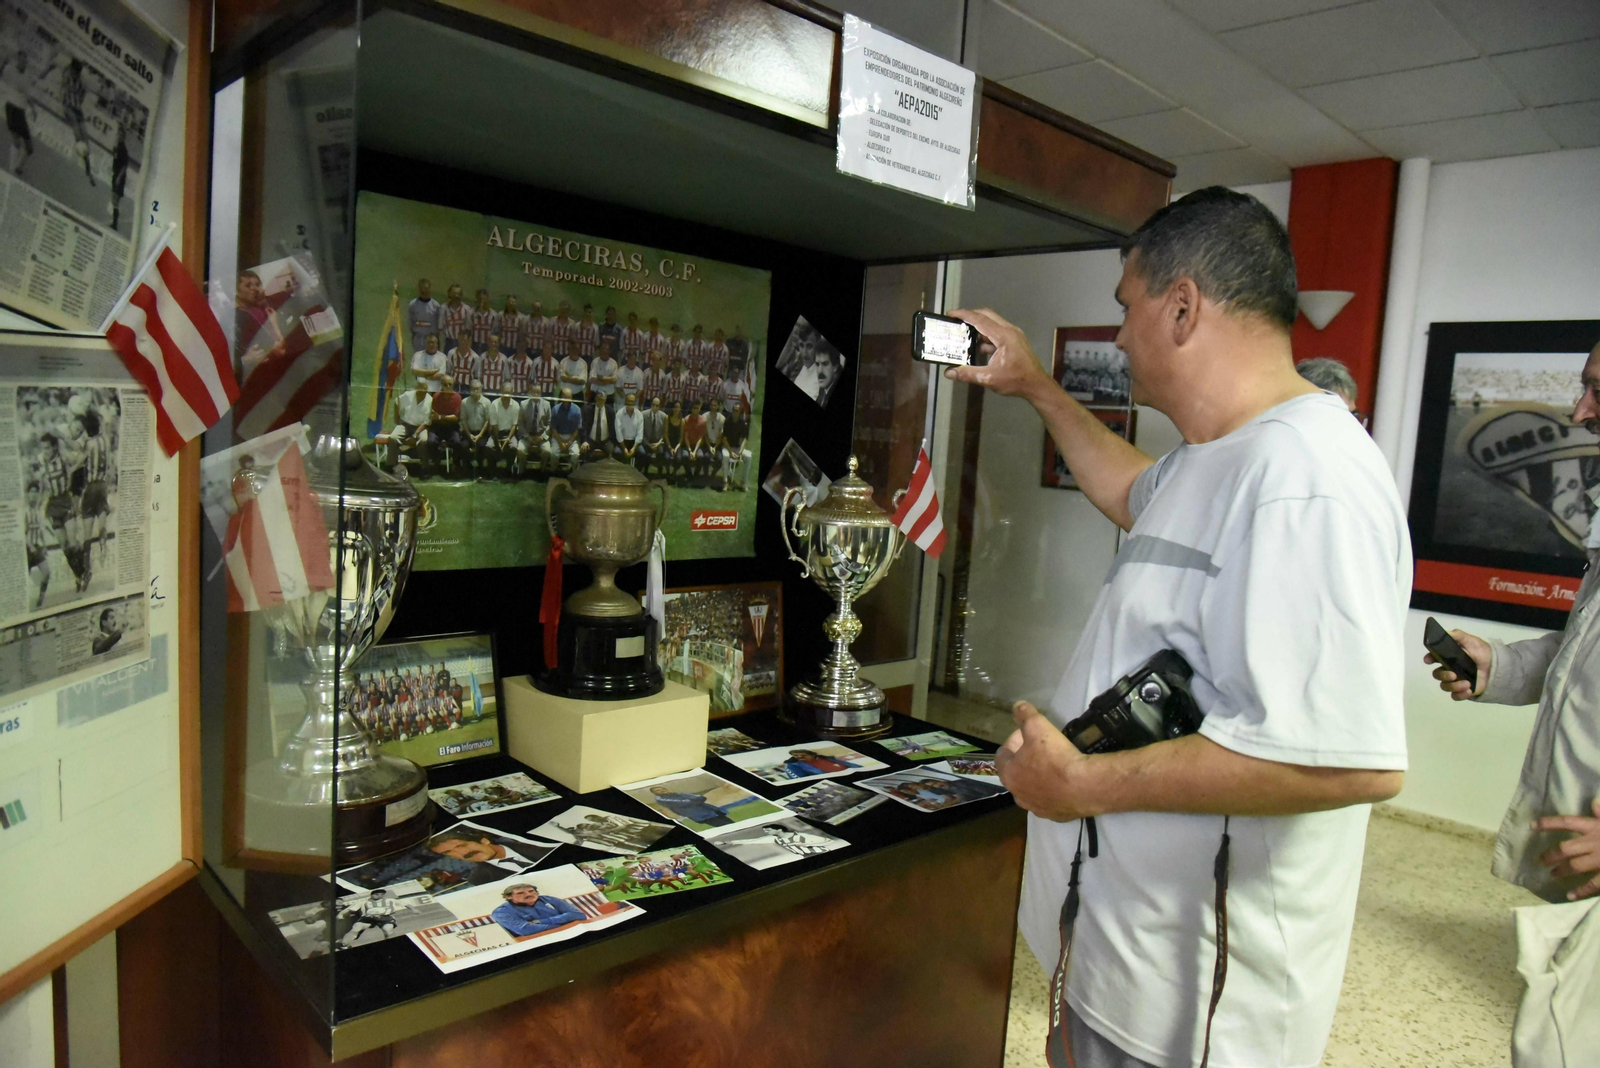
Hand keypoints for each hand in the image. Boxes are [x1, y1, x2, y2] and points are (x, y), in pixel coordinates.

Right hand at [941, 308, 1053, 400]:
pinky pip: (997, 332)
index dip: (964, 315)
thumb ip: (968, 374)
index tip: (951, 314)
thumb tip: (949, 373)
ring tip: (964, 335)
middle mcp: (1009, 331)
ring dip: (978, 327)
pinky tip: (978, 347)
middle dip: (970, 316)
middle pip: (987, 316)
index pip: (980, 320)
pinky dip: (986, 336)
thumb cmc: (1016, 380)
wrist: (1037, 385)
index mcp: (1003, 336)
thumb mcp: (989, 378)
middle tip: (956, 322)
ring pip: (993, 324)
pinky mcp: (1015, 341)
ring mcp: (1014, 335)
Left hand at [995, 701, 1096, 821]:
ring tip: (1054, 765)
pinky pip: (1050, 800)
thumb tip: (1017, 706)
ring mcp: (1036, 808)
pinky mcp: (1055, 816)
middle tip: (1041, 747)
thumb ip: (1025, 715)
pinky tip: (1065, 782)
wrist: (1085, 787)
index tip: (1027, 733)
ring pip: (1032, 789)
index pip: (1002, 754)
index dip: (1014, 740)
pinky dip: (1054, 791)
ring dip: (1038, 777)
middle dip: (1025, 758)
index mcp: (1009, 775)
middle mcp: (1018, 795)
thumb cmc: (1056, 757)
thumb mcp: (1038, 727)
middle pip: (1016, 772)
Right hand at [1424, 629, 1490, 699]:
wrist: (1497, 666)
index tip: (1429, 660)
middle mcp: (1448, 669)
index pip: (1433, 658)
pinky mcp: (1462, 691)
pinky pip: (1455, 696)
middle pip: (1437, 674)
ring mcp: (1455, 681)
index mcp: (1448, 657)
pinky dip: (1460, 695)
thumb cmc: (1482, 652)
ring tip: (1467, 684)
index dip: (1429, 659)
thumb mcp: (1470, 640)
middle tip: (1453, 675)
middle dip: (1443, 675)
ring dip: (1454, 686)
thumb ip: (1457, 635)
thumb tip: (1444, 633)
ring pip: (1445, 686)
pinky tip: (1468, 691)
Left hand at [1536, 800, 1599, 900]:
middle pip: (1565, 848)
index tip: (1532, 826)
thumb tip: (1594, 803)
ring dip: (1561, 870)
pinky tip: (1570, 896)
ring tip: (1552, 874)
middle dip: (1550, 854)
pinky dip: (1581, 891)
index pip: (1567, 822)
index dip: (1548, 823)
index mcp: (1596, 826)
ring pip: (1574, 866)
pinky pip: (1592, 885)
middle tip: (1540, 860)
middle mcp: (1595, 842)